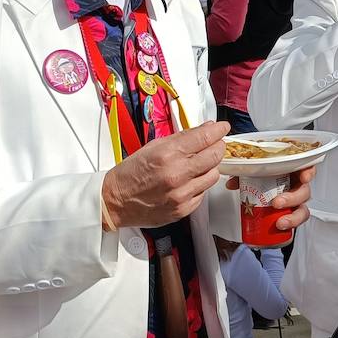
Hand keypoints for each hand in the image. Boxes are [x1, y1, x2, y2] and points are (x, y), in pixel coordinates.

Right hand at [101, 120, 229, 228]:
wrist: (115, 201)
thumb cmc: (131, 173)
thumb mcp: (153, 147)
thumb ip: (182, 138)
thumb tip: (205, 129)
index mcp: (167, 154)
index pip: (205, 138)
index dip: (218, 131)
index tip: (222, 128)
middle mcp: (176, 174)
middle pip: (215, 156)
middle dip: (218, 147)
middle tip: (214, 145)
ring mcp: (181, 194)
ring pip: (214, 175)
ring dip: (210, 167)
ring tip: (198, 165)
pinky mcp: (183, 209)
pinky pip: (204, 192)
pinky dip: (200, 185)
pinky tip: (188, 182)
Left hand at [225, 165, 314, 231]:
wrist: (259, 190)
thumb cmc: (261, 177)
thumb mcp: (251, 172)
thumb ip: (242, 174)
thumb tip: (232, 184)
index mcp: (291, 171)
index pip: (306, 168)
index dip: (309, 172)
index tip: (304, 178)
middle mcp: (296, 186)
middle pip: (304, 191)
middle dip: (292, 198)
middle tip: (277, 203)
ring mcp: (296, 201)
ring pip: (303, 209)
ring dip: (293, 217)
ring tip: (280, 223)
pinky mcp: (292, 213)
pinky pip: (297, 220)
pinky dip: (292, 224)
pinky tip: (281, 228)